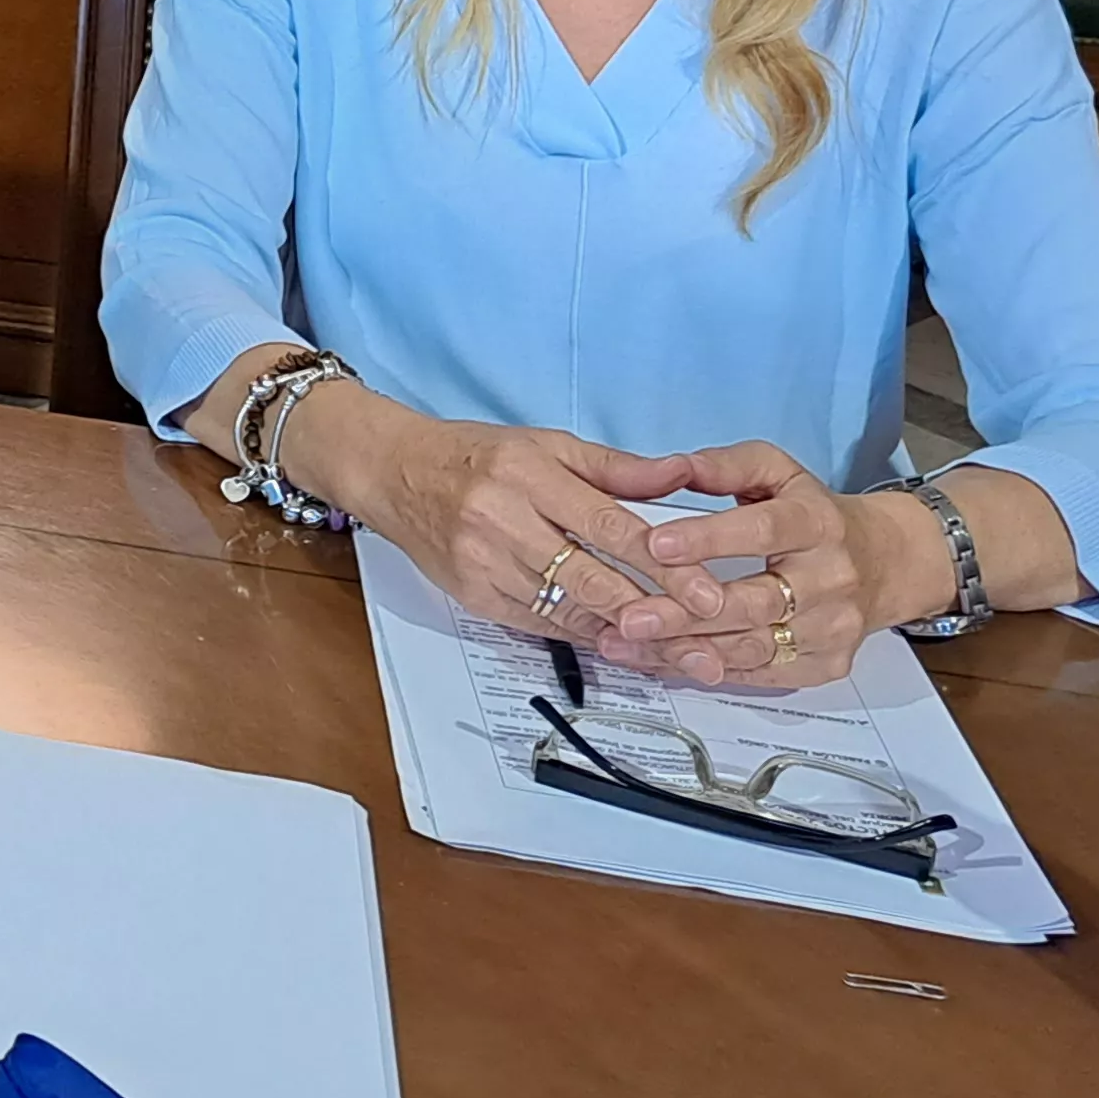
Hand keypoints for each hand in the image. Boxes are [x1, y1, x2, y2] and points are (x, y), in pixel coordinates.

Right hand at [289, 385, 741, 650]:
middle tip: (708, 638)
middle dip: (655, 613)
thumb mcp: (544, 443)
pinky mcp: (473, 596)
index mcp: (526, 474)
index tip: (708, 592)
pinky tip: (624, 645)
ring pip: (568, 612)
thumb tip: (680, 476)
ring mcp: (483, 564)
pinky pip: (541, 625)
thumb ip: (614, 467)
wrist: (390, 472)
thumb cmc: (474, 454)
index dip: (661, 564)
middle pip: (591, 579)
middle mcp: (501, 521)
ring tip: (679, 655)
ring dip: (628, 637)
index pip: (606, 525)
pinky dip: (586, 637)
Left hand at [625, 443, 937, 693]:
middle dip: (685, 613)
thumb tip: (674, 466)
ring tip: (628, 644)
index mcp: (816, 523)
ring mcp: (833, 628)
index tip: (655, 544)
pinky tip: (660, 661)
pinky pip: (760, 674)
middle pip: (754, 602)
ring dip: (685, 650)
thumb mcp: (777, 472)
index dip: (708, 539)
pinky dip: (707, 669)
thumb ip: (726, 466)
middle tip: (629, 616)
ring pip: (752, 647)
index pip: (763, 530)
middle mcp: (831, 579)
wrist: (885, 562)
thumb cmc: (813, 514)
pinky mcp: (828, 664)